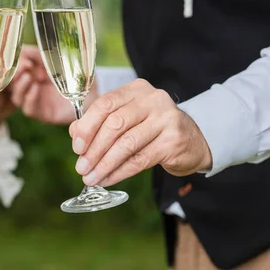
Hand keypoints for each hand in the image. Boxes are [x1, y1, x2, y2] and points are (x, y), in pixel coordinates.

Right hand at [8, 45, 98, 124]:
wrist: (94, 90)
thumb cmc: (76, 73)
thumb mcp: (59, 58)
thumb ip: (42, 53)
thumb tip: (23, 49)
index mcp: (32, 71)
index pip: (14, 68)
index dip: (14, 64)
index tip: (23, 58)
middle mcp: (31, 85)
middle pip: (12, 83)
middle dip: (14, 75)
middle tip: (23, 67)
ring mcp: (36, 100)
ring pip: (17, 97)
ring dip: (20, 87)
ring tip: (28, 77)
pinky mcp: (42, 113)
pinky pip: (29, 109)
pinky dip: (29, 99)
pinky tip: (35, 89)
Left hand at [69, 79, 212, 186]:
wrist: (193, 140)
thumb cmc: (152, 129)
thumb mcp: (128, 119)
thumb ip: (101, 123)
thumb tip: (75, 135)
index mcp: (136, 89)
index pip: (105, 104)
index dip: (87, 126)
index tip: (76, 147)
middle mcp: (153, 99)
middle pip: (115, 123)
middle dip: (94, 149)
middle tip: (81, 167)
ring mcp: (166, 119)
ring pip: (127, 144)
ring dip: (105, 164)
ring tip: (91, 178)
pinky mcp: (174, 141)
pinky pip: (140, 159)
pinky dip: (120, 172)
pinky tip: (108, 179)